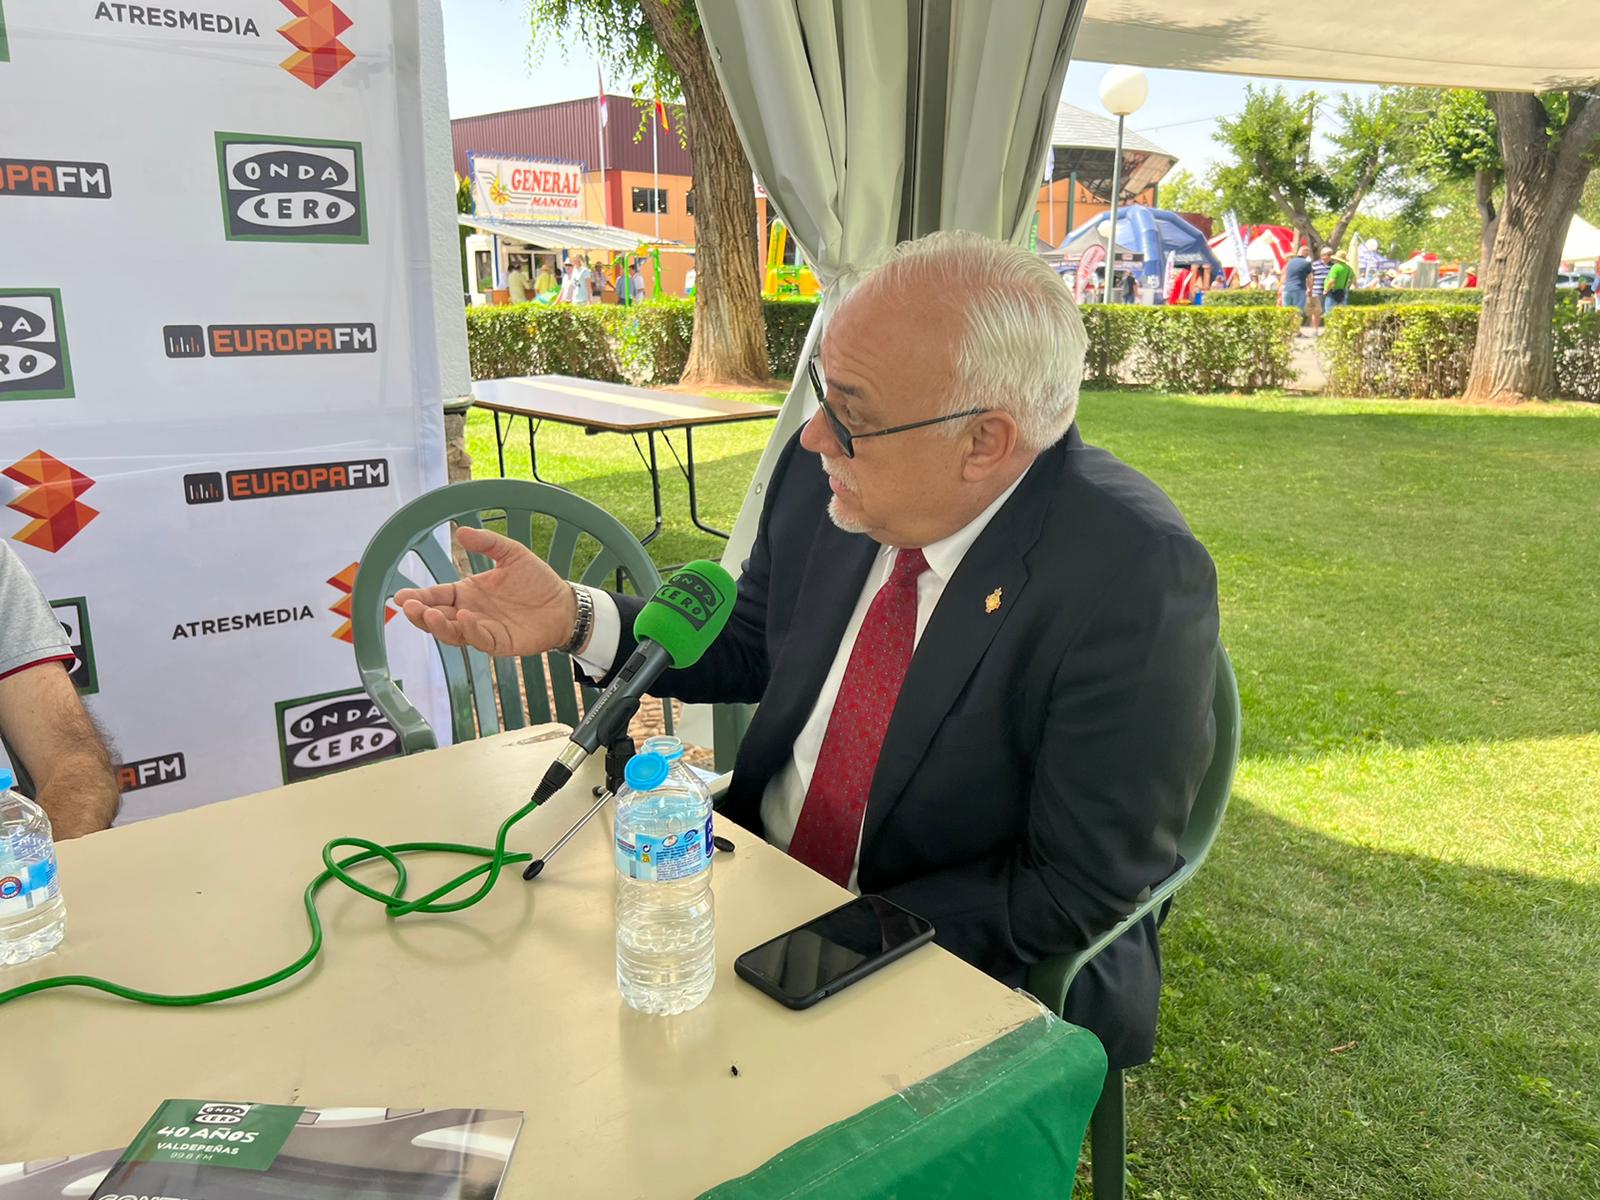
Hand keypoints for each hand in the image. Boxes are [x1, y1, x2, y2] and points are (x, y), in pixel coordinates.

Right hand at [394, 526, 577, 656]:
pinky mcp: (499, 642)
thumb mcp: (511, 553)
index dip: (418, 597)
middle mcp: (469, 613)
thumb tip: (461, 531)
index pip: (436, 596)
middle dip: (420, 614)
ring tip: (428, 614)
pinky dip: (470, 631)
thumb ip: (487, 543)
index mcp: (467, 593)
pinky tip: (465, 618)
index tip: (400, 596)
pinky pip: (480, 639)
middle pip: (437, 617)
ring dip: (438, 625)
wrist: (563, 603)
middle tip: (409, 607)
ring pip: (452, 633)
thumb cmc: (537, 580)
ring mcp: (482, 629)